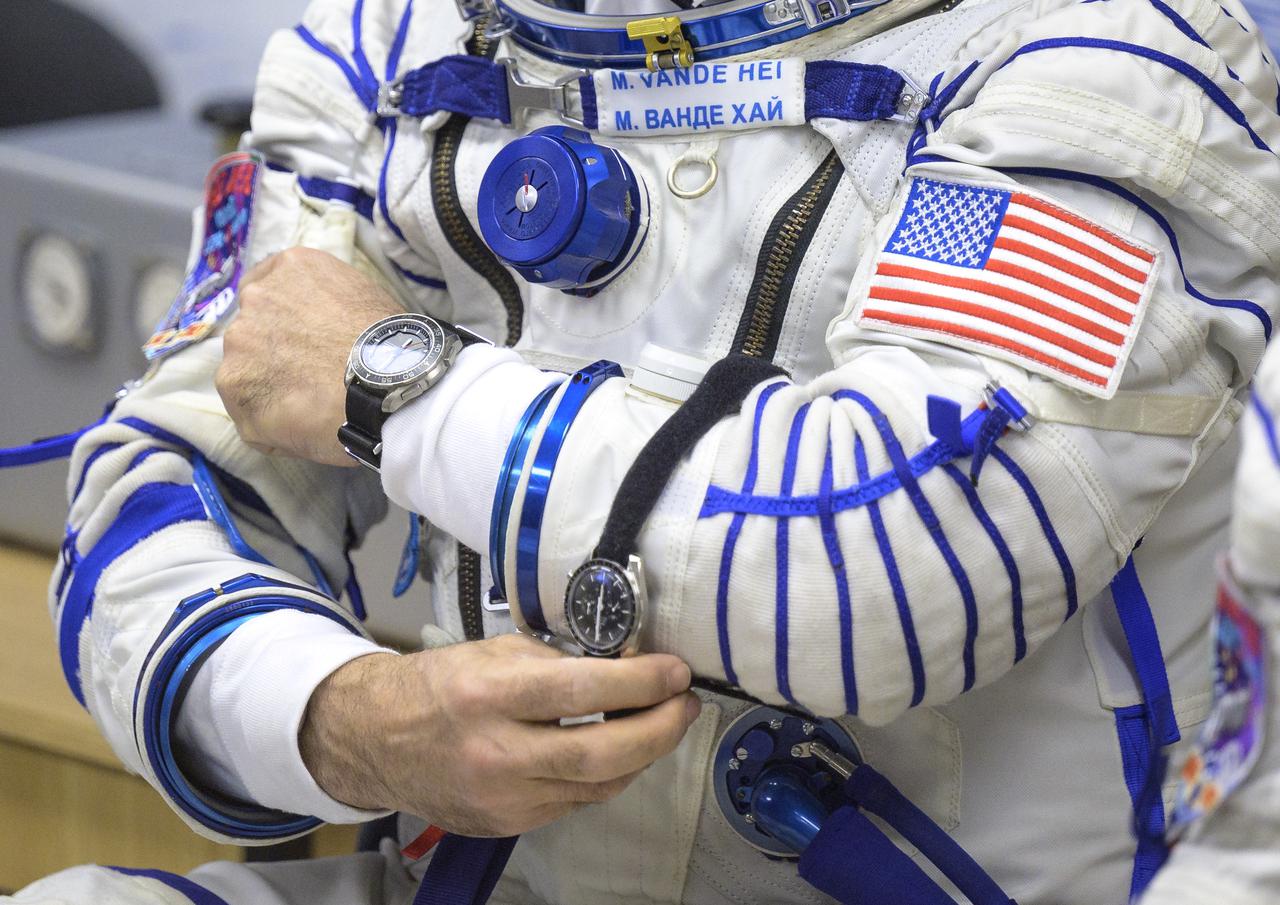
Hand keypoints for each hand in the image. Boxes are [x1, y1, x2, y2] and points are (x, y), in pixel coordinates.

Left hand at [216, 247, 404, 466]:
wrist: (389, 385)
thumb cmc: (393, 345)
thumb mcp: (365, 297)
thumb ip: (328, 303)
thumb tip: (323, 327)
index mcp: (291, 268)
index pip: (269, 289)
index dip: (286, 320)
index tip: (301, 341)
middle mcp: (256, 298)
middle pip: (253, 330)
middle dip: (275, 354)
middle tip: (312, 378)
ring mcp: (240, 344)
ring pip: (247, 373)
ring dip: (272, 389)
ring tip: (313, 408)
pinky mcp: (236, 390)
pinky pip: (249, 414)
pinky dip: (272, 425)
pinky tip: (307, 428)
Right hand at [300, 634, 701, 836]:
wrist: (375, 740)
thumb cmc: (436, 686)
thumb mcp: (493, 652)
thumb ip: (557, 661)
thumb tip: (623, 667)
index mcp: (490, 696)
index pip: (584, 691)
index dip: (642, 683)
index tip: (675, 671)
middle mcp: (496, 752)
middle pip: (603, 753)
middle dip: (660, 729)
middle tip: (686, 705)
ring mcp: (502, 797)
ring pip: (598, 785)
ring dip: (642, 755)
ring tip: (661, 724)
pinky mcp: (506, 823)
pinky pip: (575, 802)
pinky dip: (605, 776)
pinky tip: (617, 751)